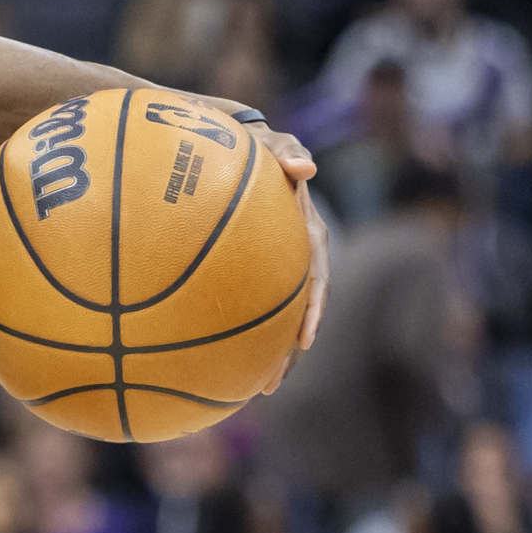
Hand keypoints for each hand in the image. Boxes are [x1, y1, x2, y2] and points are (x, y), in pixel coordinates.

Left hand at [255, 122, 325, 388]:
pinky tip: (215, 361)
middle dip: (287, 350)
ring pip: (275, 316)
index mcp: (306, 231)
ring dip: (269, 353)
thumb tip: (306, 167)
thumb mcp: (269, 143)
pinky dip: (238, 332)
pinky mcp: (250, 271)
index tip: (303, 339)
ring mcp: (275, 266)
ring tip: (253, 390)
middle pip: (298, 310)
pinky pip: (248, 306)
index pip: (315, 275)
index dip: (312, 308)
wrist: (231, 149)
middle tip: (272, 383)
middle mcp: (295, 255)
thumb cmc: (252, 146)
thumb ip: (285, 151)